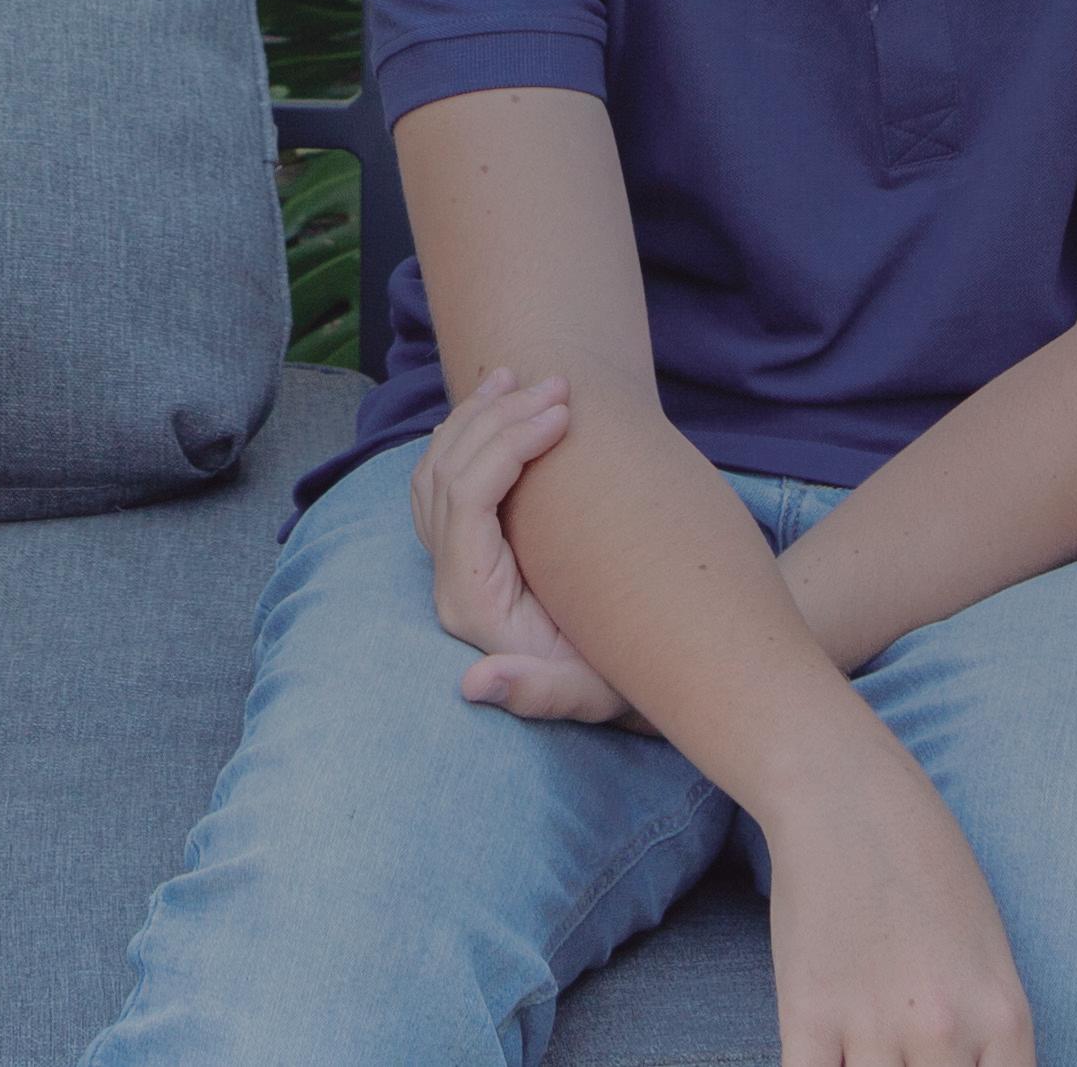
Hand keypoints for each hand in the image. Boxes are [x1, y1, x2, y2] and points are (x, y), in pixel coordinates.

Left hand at [409, 367, 635, 726]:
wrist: (638, 680)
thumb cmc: (625, 684)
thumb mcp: (593, 697)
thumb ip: (538, 696)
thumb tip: (471, 686)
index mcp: (471, 602)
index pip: (466, 498)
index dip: (507, 444)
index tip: (563, 413)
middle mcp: (449, 579)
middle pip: (448, 472)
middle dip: (500, 418)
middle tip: (559, 385)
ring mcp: (452, 562)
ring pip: (439, 468)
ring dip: (478, 416)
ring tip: (522, 379)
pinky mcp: (468, 550)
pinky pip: (449, 477)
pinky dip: (471, 435)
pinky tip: (498, 407)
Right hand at [759, 749, 1032, 1065]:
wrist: (844, 796)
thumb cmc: (925, 868)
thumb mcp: (990, 956)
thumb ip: (990, 1034)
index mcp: (1005, 1019)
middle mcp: (946, 1031)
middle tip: (904, 1056)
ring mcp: (874, 1024)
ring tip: (867, 1052)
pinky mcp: (806, 1013)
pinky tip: (827, 1059)